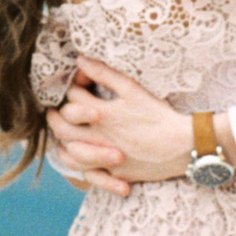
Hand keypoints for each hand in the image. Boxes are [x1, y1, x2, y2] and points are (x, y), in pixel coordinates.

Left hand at [45, 65, 193, 192]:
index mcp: (102, 114)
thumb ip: (104, 73)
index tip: (80, 83)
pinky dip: (81, 168)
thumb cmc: (159, 115)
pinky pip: (90, 175)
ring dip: (62, 144)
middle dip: (54, 117)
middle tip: (52, 112)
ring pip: (70, 155)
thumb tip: (81, 60)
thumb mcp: (132, 89)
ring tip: (62, 136)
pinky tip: (78, 160)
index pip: (73, 98)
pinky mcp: (116, 175)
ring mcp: (105, 159)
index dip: (73, 87)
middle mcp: (99, 138)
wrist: (183, 145)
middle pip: (63, 129)